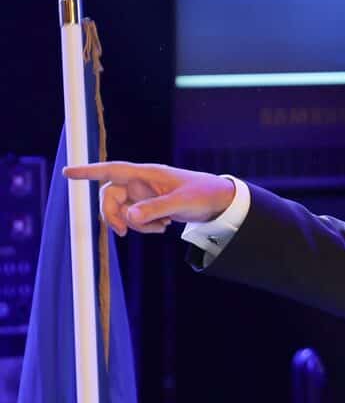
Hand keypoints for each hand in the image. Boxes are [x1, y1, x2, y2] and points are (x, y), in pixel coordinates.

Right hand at [62, 162, 236, 236]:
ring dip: (135, 224)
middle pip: (110, 196)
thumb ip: (155, 210)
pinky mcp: (150, 206)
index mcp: (147, 174)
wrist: (220, 202)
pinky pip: (135, 218)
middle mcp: (142, 182)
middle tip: (125, 232)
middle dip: (113, 215)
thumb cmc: (203, 194)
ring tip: (161, 228)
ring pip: (122, 211)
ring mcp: (145, 194)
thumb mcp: (181, 203)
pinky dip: (144, 227)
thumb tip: (129, 218)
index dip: (89, 171)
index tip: (67, 172)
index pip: (112, 170)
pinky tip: (164, 227)